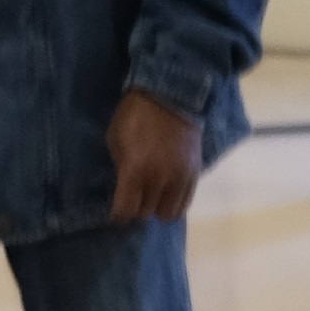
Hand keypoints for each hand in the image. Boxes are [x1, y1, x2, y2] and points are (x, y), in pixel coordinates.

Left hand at [106, 89, 204, 222]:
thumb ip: (120, 167)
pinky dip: (174, 202)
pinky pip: (186, 203)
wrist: (170, 94)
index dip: (118, 216)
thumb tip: (124, 188)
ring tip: (152, 197)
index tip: (115, 213)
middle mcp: (159, 179)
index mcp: (135, 170)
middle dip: (136, 209)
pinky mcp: (195, 173)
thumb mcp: (115, 139)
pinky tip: (166, 192)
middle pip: (146, 213)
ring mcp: (180, 177)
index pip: (126, 210)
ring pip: (169, 214)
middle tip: (132, 198)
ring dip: (157, 208)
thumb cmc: (134, 114)